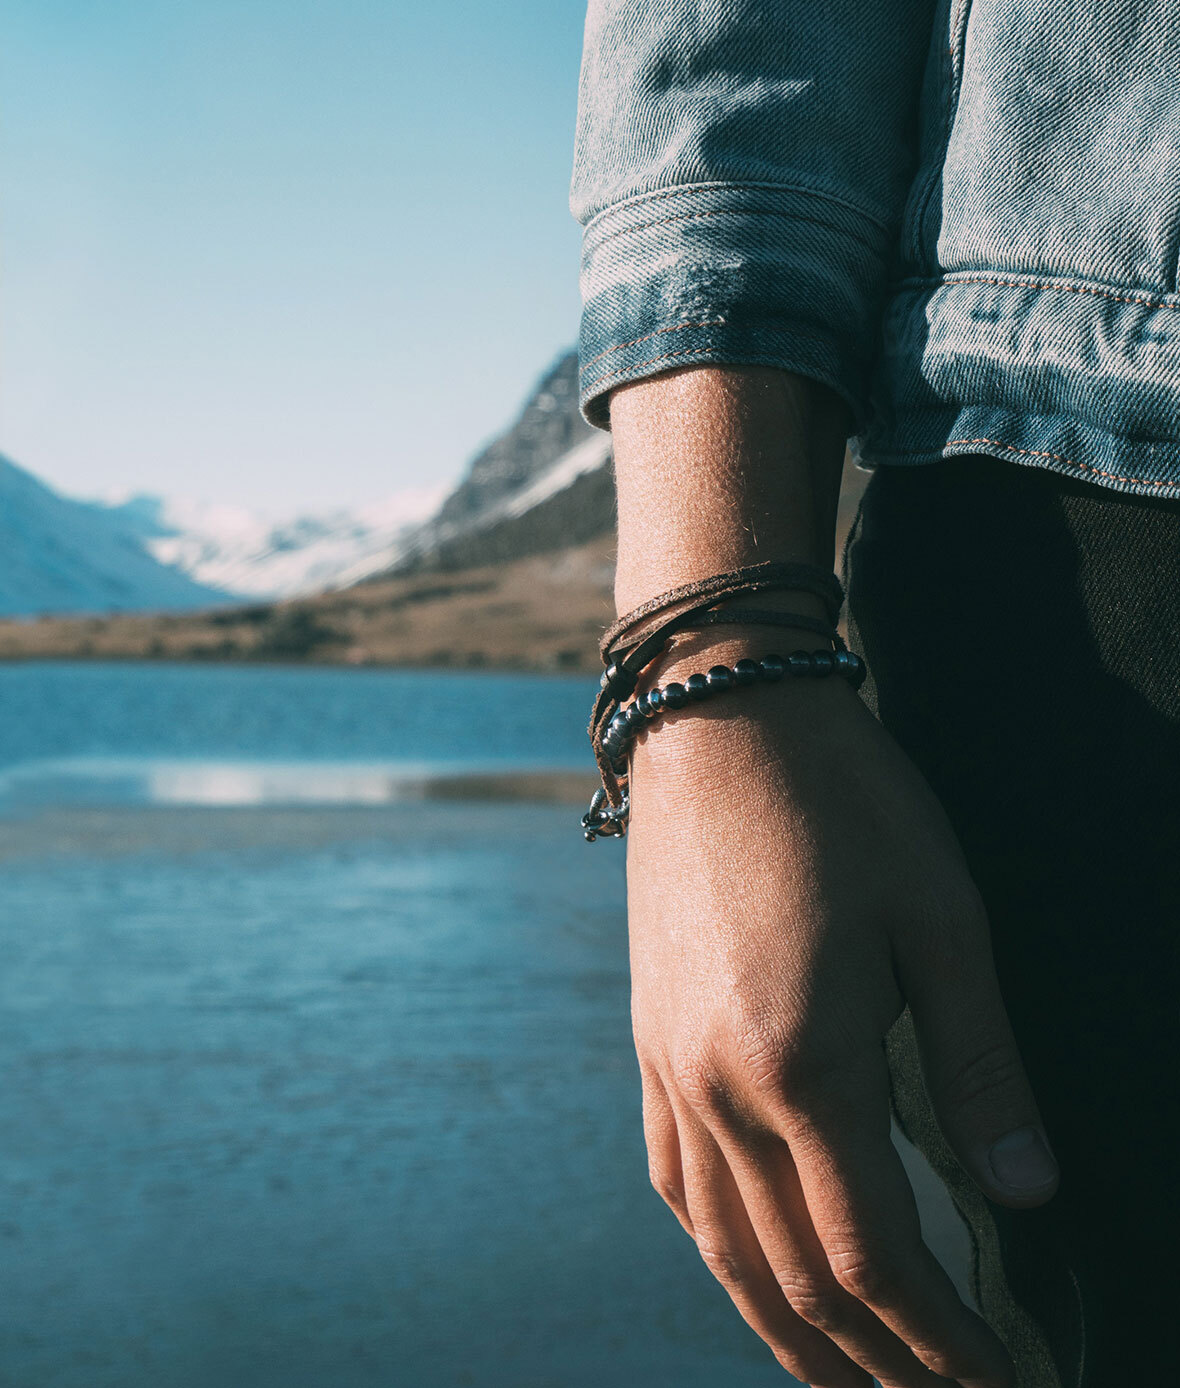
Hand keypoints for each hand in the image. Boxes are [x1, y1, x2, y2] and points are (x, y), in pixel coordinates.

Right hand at [627, 654, 1058, 1386]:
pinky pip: (674, 1183)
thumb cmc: (844, 803)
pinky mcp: (648, 1042)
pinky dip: (722, 1256)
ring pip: (724, 1249)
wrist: (720, 719)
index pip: (877, 1254)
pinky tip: (753, 1275)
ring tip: (852, 1382)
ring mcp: (669, 1069)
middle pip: (798, 1275)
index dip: (942, 1340)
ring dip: (792, 1332)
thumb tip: (1029, 1192)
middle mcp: (720, 1087)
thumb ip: (983, 1067)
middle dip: (878, 1361)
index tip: (998, 1382)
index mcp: (805, 1063)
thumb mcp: (942, 919)